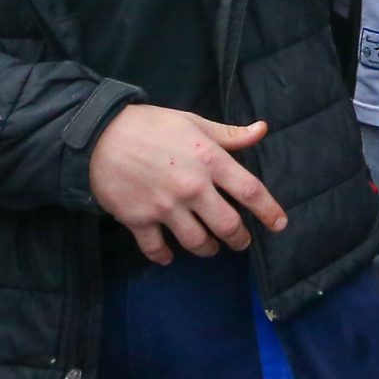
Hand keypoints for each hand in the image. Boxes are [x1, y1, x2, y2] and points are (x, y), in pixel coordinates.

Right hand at [87, 105, 287, 264]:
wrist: (99, 135)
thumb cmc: (150, 125)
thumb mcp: (193, 122)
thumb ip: (228, 134)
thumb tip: (262, 130)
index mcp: (210, 160)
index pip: (250, 191)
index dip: (269, 211)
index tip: (279, 224)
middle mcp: (193, 187)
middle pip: (228, 225)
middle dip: (239, 239)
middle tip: (240, 242)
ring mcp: (166, 206)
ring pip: (197, 242)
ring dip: (207, 249)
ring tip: (210, 247)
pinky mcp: (139, 219)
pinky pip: (157, 249)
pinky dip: (164, 256)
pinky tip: (168, 256)